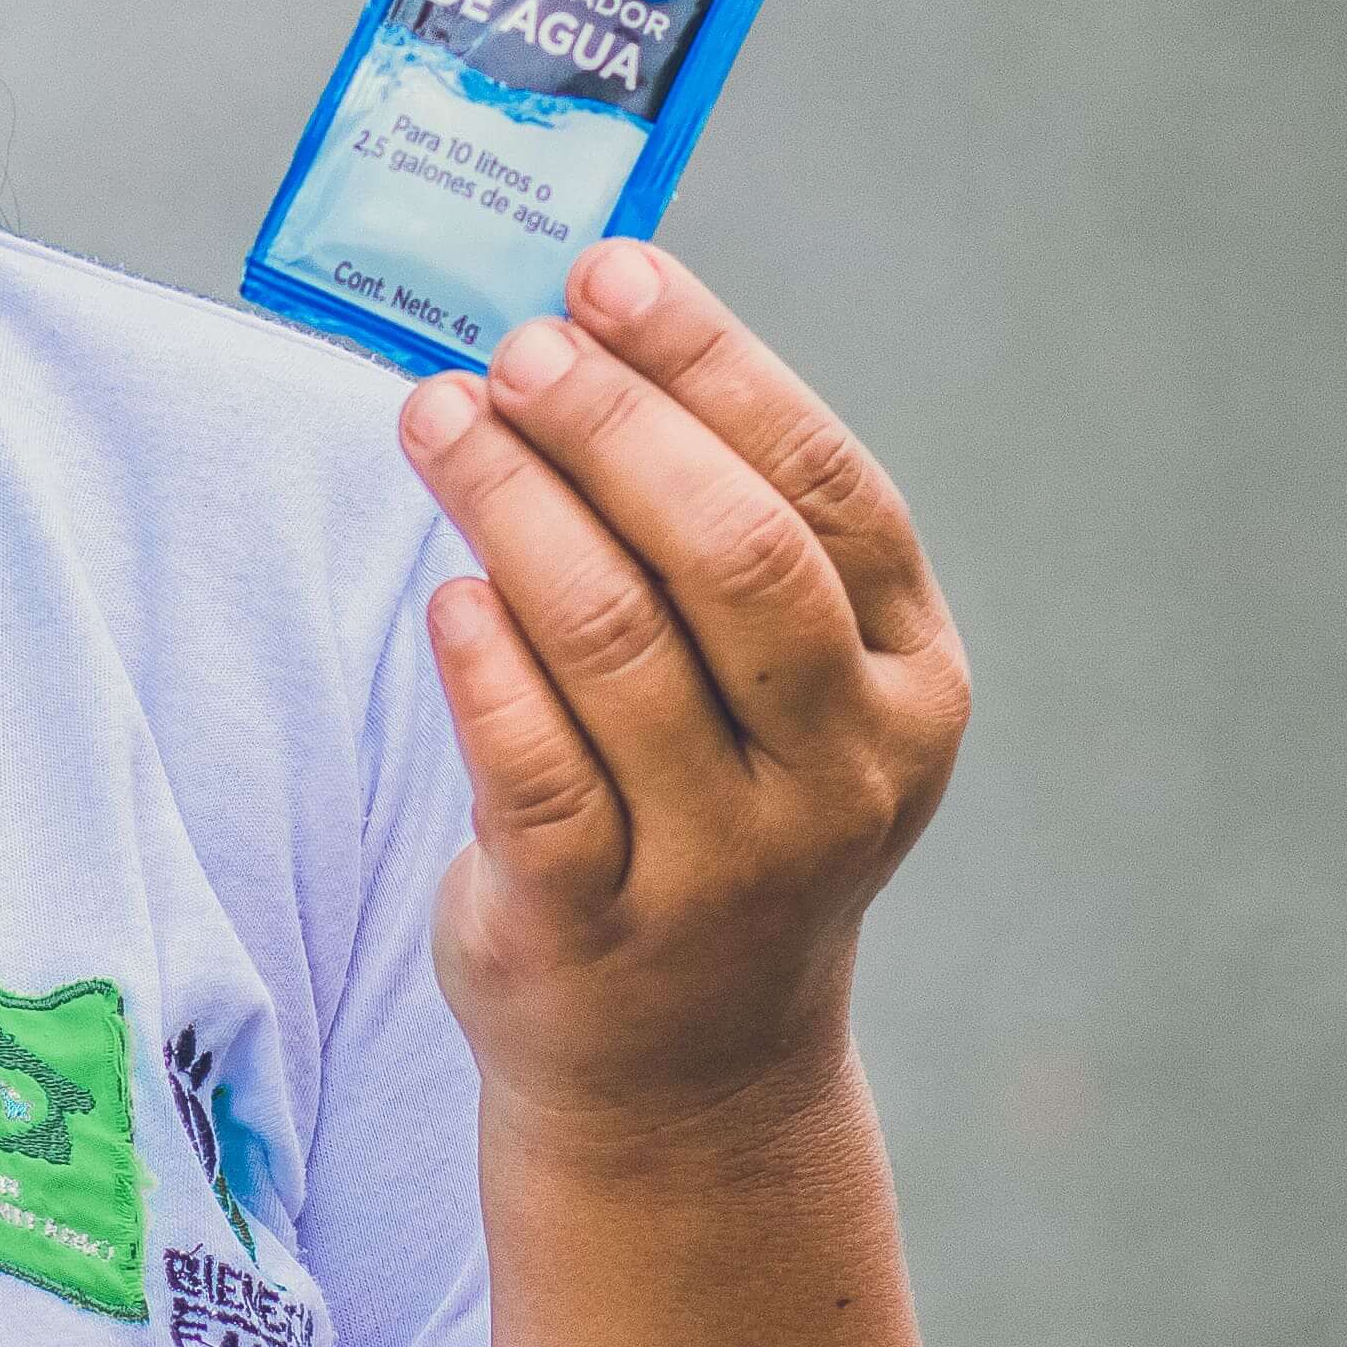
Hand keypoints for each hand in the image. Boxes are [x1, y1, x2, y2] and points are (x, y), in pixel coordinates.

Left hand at [395, 238, 971, 1154]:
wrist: (686, 1071)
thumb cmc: (715, 807)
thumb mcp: (778, 686)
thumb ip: (719, 529)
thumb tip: (588, 326)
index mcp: (908, 680)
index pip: (827, 488)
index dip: (714, 365)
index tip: (609, 275)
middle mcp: (841, 773)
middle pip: (730, 555)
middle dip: (613, 427)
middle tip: (516, 348)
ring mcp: (727, 864)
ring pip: (614, 646)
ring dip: (513, 508)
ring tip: (438, 419)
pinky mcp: (596, 927)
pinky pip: (532, 769)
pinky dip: (481, 664)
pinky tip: (445, 587)